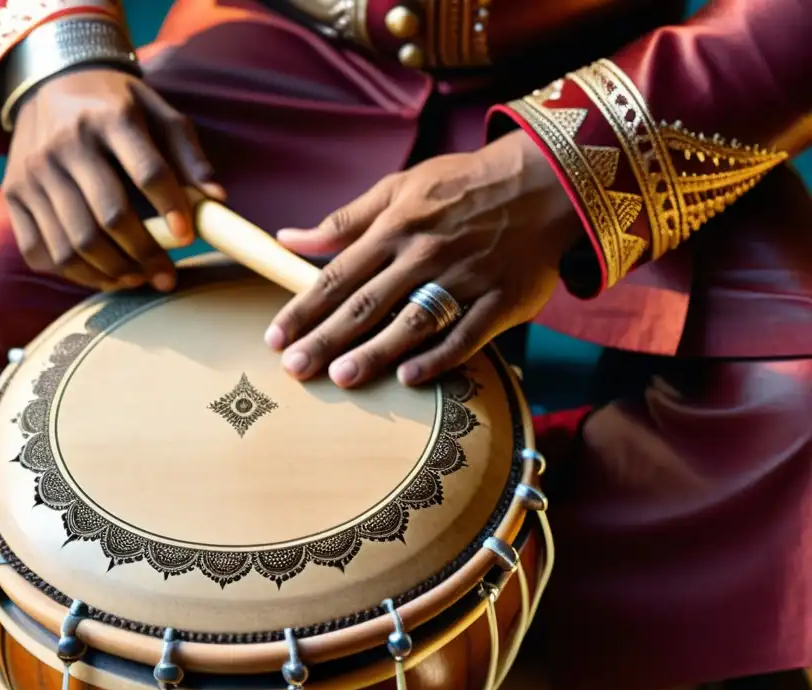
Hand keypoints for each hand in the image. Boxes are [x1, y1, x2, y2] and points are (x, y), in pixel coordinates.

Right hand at [2, 67, 225, 291]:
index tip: (187, 238)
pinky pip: (41, 252)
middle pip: (109, 217)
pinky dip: (74, 274)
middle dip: (144, 254)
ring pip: (74, 243)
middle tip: (166, 276)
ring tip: (138, 279)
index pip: (147, 172)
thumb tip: (215, 200)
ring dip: (112, 272)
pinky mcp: (13, 195)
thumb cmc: (116, 105)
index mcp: (110, 118)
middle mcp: (66, 144)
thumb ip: (189, 154)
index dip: (171, 209)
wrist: (50, 81)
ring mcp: (33, 172)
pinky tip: (102, 275)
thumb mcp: (158, 112)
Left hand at [266, 130, 580, 387]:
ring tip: (342, 377)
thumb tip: (287, 238)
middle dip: (326, 337)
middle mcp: (425, 254)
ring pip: (413, 320)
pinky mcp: (501, 300)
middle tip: (295, 369)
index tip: (275, 339)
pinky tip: (409, 378)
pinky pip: (467, 333)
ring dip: (376, 350)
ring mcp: (465, 278)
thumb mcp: (399, 188)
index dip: (304, 308)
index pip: (338, 275)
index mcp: (396, 228)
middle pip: (367, 303)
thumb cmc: (462, 186)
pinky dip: (439, 357)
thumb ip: (344, 220)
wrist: (545, 181)